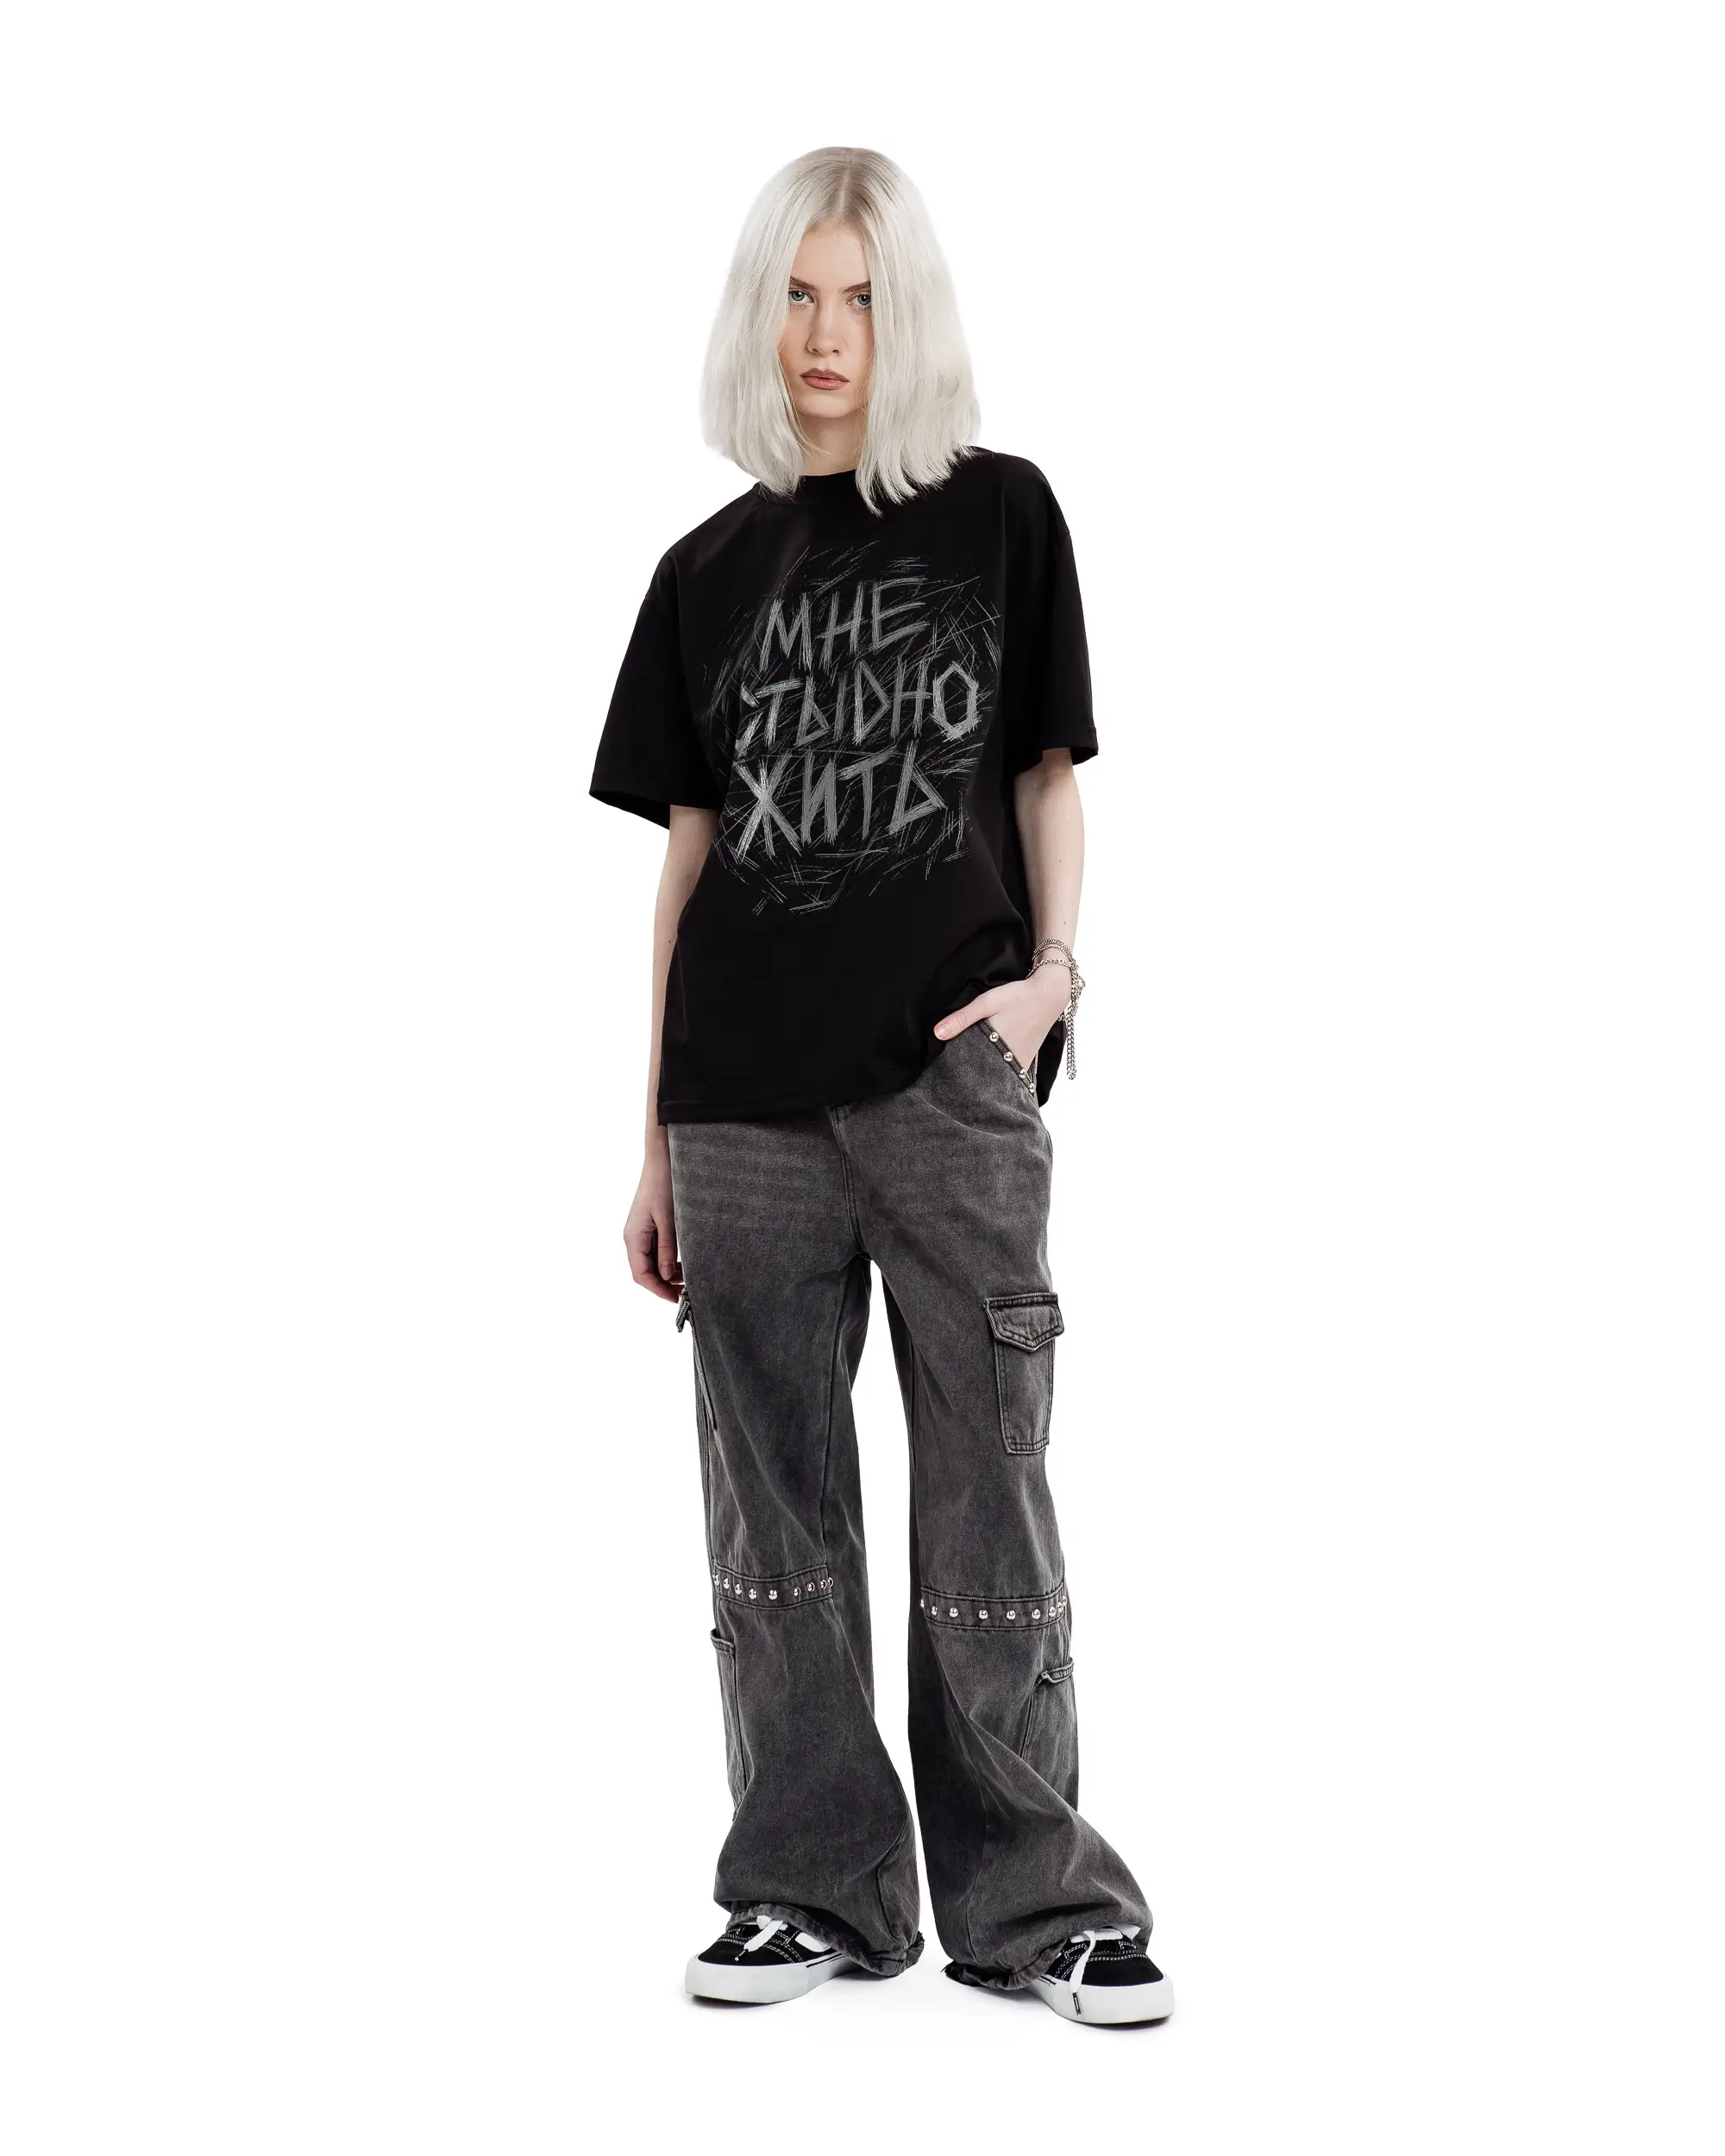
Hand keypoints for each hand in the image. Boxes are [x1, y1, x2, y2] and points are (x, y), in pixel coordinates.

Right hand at [625, 1133, 681, 1301]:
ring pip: (649, 1262)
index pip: (641, 1275)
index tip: (675, 1299)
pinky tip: (682, 1262)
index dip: (657, 1290)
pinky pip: (654, 1250)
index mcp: (633, 1237)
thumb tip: (667, 1277)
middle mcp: (633, 1237)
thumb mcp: (669, 1220)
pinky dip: (667, 1260)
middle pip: (644, 1271)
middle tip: (685, 1293)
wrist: (661, 1158)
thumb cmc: (663, 1185)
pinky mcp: (648, 1226)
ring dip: (666, 1273)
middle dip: (663, 1284)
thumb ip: (667, 1249)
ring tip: (687, 1279)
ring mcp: (639, 1232)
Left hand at [934, 967, 1069, 1070]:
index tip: (945, 1073)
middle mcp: (1011, 1060)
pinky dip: (999, 1069)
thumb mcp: (986, 1002)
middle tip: (954, 1076)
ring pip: (998, 1073)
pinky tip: (990, 1065)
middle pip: (985, 1074)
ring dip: (986, 1073)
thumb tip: (937, 1033)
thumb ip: (962, 1018)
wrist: (1049, 994)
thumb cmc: (1017, 997)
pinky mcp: (1028, 1059)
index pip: (972, 1069)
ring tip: (970, 1072)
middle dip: (971, 1076)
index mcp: (997, 1048)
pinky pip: (1010, 1070)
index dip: (958, 1073)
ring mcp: (1022, 1062)